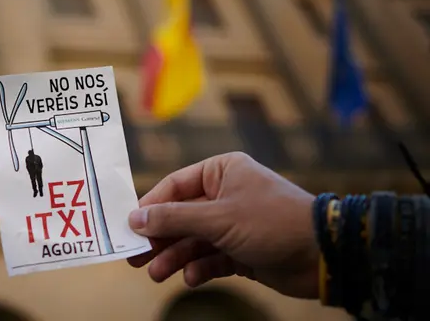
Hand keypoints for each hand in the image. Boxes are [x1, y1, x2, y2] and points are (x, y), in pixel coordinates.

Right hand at [127, 152, 318, 298]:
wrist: (323, 255)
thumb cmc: (272, 222)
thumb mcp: (217, 218)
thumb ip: (174, 219)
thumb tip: (135, 218)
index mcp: (221, 172)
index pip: (174, 186)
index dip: (149, 207)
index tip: (127, 227)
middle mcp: (225, 194)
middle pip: (180, 216)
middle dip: (159, 238)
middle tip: (134, 257)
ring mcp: (233, 224)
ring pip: (193, 240)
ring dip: (175, 257)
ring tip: (157, 274)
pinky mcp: (242, 250)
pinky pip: (211, 258)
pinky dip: (199, 268)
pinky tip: (192, 277)